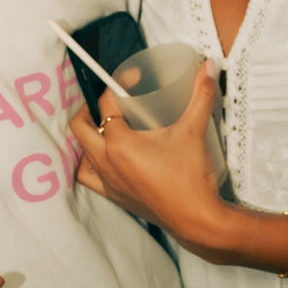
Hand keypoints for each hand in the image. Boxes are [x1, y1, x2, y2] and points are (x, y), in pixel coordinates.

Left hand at [69, 61, 224, 248]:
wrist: (196, 219)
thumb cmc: (191, 178)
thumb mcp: (194, 131)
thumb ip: (201, 96)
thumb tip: (206, 68)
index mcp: (120, 143)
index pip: (107, 104)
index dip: (117, 85)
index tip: (131, 79)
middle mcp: (107, 162)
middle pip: (81, 127)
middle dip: (90, 110)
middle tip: (107, 102)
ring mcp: (109, 182)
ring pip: (82, 154)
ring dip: (87, 139)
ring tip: (102, 128)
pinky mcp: (116, 197)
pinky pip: (89, 179)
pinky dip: (90, 166)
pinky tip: (103, 160)